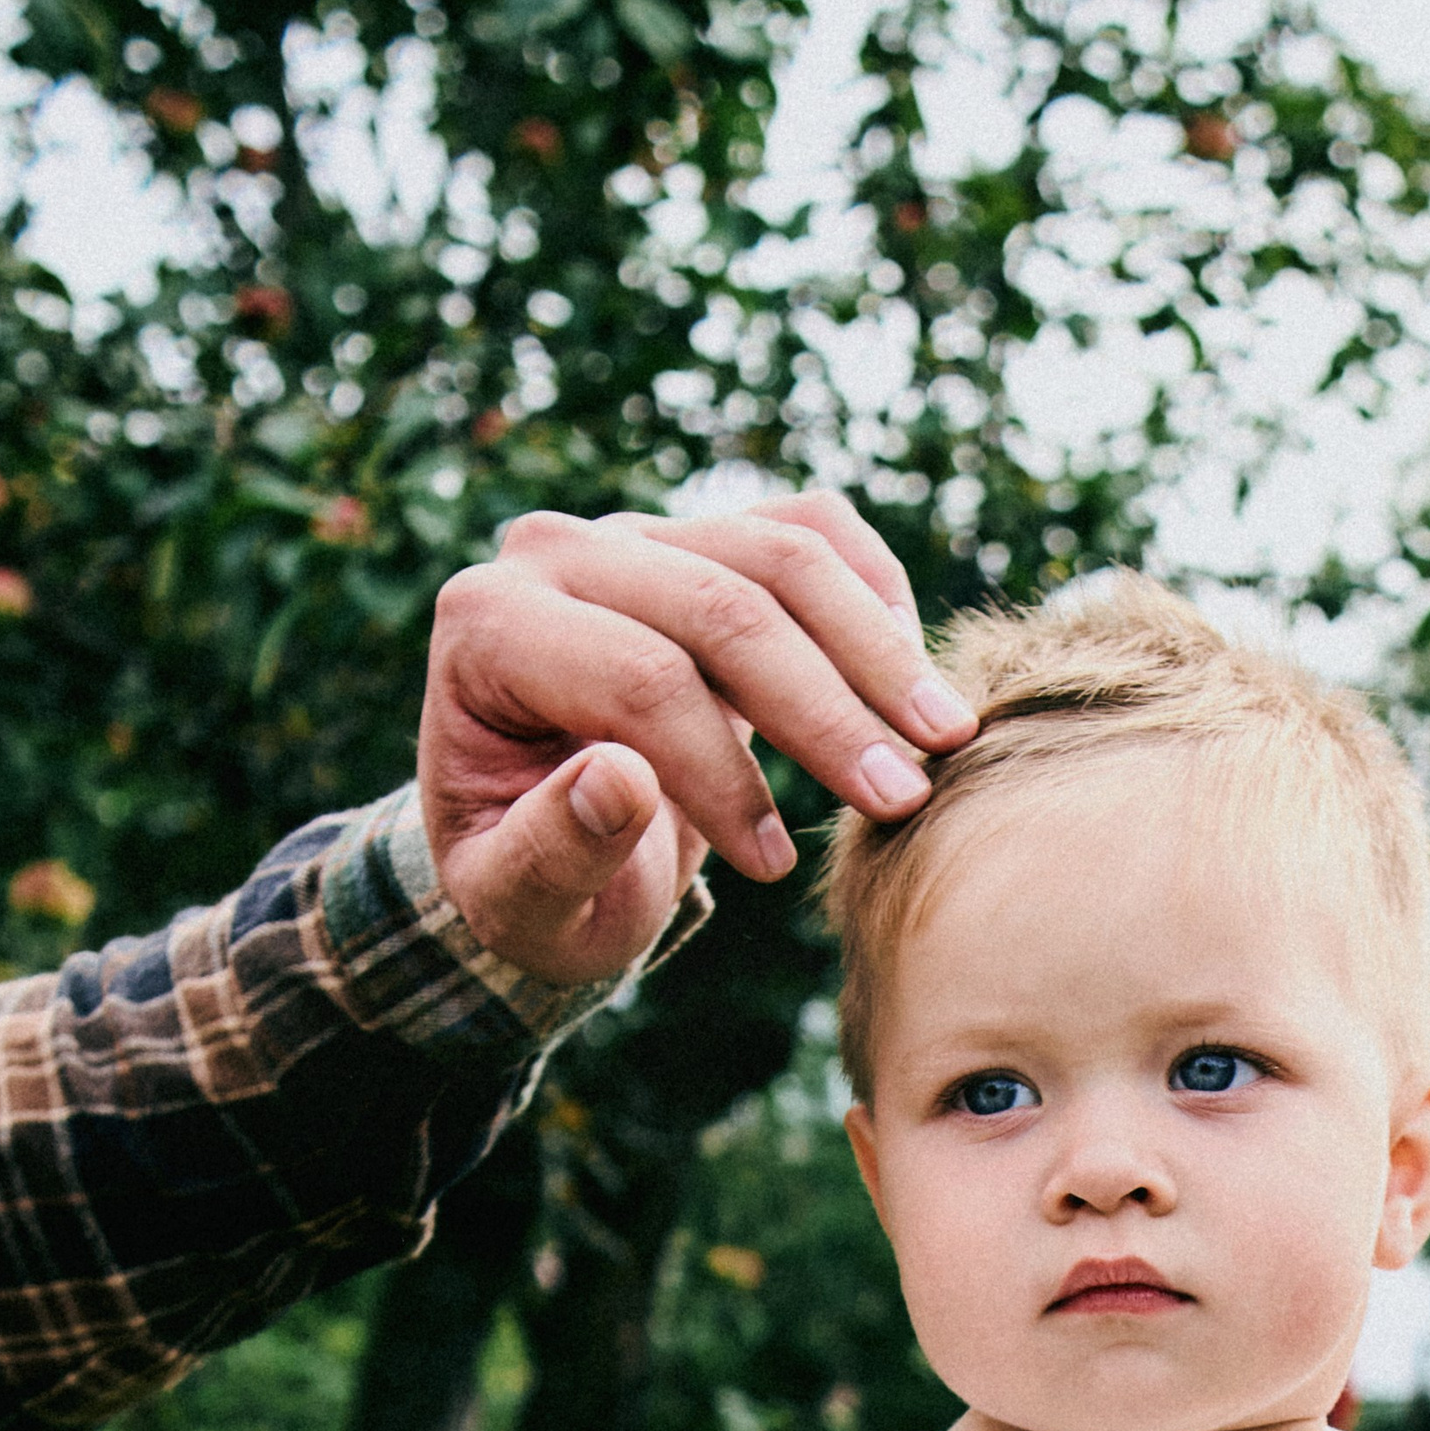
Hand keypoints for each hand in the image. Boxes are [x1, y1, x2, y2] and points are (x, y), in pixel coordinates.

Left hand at [417, 489, 979, 985]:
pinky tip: (913, 683)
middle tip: (905, 801)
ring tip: (943, 744)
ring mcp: (639, 534)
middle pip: (722, 606)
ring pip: (783, 556)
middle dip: (825, 710)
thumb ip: (551, 853)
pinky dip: (874, 593)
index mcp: (486, 626)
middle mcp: (558, 552)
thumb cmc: (530, 879)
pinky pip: (810, 528)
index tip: (776, 866)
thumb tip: (621, 781)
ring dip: (876, 653)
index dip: (721, 773)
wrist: (538, 829)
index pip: (636, 677)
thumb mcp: (518, 902)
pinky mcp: (705, 535)